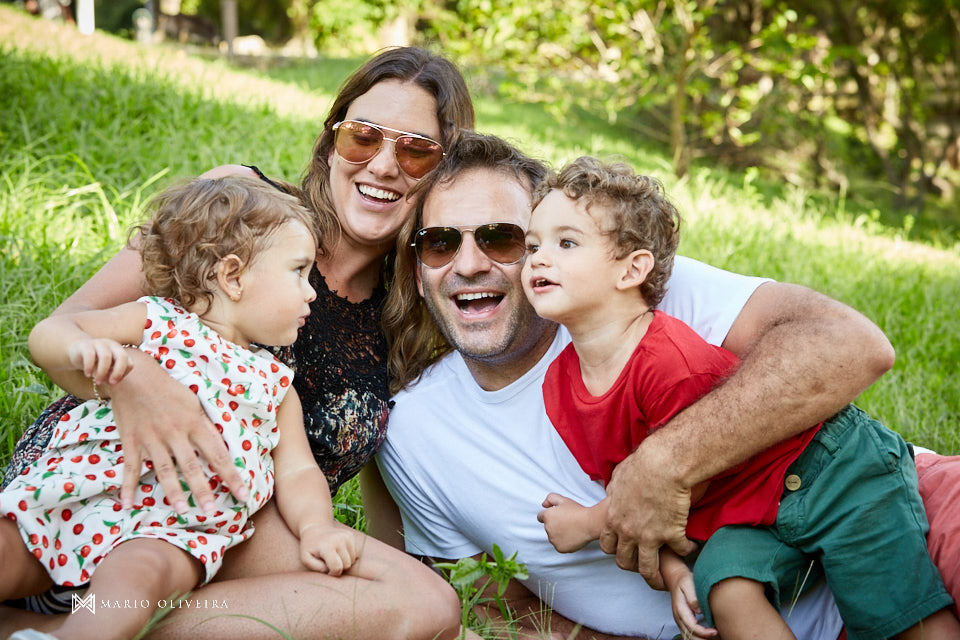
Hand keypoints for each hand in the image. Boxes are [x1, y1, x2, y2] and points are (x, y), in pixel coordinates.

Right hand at [68, 338, 133, 384]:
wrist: (76, 351)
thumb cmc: (95, 362)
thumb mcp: (105, 370)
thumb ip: (111, 375)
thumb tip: (112, 382)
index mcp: (120, 351)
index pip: (129, 364)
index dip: (123, 375)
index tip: (113, 382)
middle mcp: (112, 345)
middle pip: (122, 357)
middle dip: (118, 372)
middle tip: (111, 383)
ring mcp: (99, 343)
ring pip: (106, 357)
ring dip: (102, 372)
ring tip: (97, 382)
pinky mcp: (85, 345)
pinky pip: (90, 355)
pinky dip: (90, 367)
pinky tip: (88, 375)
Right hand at [107, 352, 247, 512]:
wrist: (134, 374)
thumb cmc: (168, 388)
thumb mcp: (194, 402)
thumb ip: (206, 425)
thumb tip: (221, 445)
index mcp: (194, 423)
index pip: (218, 455)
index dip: (231, 476)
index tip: (243, 494)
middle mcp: (175, 433)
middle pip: (191, 466)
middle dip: (202, 490)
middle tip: (211, 511)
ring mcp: (152, 438)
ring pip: (164, 470)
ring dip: (173, 492)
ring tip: (180, 511)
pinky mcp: (132, 441)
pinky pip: (130, 467)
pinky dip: (126, 486)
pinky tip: (126, 504)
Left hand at [299, 522, 358, 575]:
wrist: (314, 529)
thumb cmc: (309, 547)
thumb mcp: (306, 559)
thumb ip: (317, 568)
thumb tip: (331, 570)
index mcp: (327, 546)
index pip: (337, 567)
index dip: (332, 573)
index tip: (327, 571)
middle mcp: (339, 539)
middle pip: (347, 564)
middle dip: (339, 568)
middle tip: (329, 563)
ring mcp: (346, 536)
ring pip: (352, 560)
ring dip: (344, 562)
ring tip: (334, 557)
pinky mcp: (350, 535)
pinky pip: (356, 553)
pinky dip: (349, 556)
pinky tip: (340, 552)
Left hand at [537, 493, 596, 552]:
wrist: (590, 523)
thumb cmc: (577, 511)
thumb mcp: (563, 499)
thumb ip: (550, 498)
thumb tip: (543, 505)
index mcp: (547, 516)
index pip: (540, 516)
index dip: (550, 515)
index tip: (558, 516)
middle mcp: (547, 529)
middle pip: (548, 527)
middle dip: (555, 524)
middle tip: (567, 521)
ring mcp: (553, 540)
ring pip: (553, 537)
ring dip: (559, 534)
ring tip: (571, 528)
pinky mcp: (559, 548)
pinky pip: (559, 545)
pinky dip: (564, 542)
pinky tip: (572, 536)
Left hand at [598, 445, 696, 588]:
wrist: (663, 465)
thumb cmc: (641, 465)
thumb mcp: (618, 476)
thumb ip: (613, 489)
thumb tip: (611, 491)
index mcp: (614, 518)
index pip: (607, 545)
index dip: (616, 549)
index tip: (625, 549)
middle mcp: (628, 532)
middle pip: (624, 562)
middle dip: (633, 566)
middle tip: (643, 565)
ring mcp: (649, 536)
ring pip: (648, 569)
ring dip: (657, 576)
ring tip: (665, 577)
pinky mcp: (672, 535)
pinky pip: (680, 551)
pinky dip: (687, 550)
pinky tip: (691, 546)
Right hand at [664, 564, 716, 638]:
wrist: (676, 579)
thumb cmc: (684, 581)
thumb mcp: (688, 584)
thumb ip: (693, 597)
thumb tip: (699, 610)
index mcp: (680, 610)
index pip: (692, 627)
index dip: (703, 632)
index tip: (715, 631)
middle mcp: (679, 618)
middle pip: (690, 636)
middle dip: (703, 639)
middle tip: (718, 636)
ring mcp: (680, 621)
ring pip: (689, 638)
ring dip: (701, 639)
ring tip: (715, 637)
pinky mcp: (684, 622)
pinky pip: (689, 635)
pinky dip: (699, 638)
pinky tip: (709, 636)